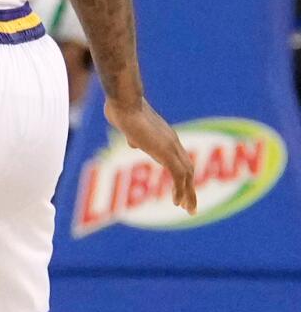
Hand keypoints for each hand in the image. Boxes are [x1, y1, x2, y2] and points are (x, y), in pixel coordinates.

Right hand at [105, 98, 197, 213]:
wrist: (124, 102)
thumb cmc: (122, 109)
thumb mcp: (128, 127)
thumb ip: (134, 136)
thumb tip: (134, 142)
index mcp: (164, 137)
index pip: (179, 160)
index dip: (181, 177)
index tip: (180, 193)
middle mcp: (172, 142)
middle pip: (188, 169)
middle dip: (189, 189)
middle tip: (189, 207)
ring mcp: (170, 147)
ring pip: (187, 174)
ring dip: (189, 193)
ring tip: (188, 210)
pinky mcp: (165, 152)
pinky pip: (178, 175)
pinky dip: (181, 190)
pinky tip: (177, 202)